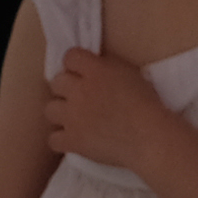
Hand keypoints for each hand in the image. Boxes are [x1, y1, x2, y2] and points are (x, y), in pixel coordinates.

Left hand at [47, 44, 186, 176]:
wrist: (147, 136)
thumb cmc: (146, 103)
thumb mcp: (129, 72)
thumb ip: (107, 67)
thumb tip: (95, 69)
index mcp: (95, 70)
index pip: (70, 57)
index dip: (75, 64)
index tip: (82, 72)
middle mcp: (78, 90)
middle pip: (56, 82)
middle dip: (66, 88)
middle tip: (79, 96)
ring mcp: (72, 117)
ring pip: (49, 109)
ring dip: (61, 112)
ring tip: (73, 118)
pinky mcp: (72, 140)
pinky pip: (52, 139)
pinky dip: (62, 139)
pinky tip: (73, 139)